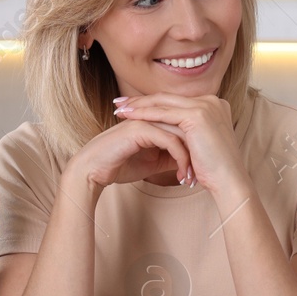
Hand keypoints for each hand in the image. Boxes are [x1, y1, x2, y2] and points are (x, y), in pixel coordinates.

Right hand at [70, 118, 192, 190]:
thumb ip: (172, 156)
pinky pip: (170, 141)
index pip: (185, 128)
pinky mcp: (141, 129)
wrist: (93, 170)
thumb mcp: (154, 162)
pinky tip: (182, 175)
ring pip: (181, 134)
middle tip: (203, 176)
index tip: (203, 171)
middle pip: (187, 128)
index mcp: (155, 120)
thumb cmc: (120, 165)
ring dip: (190, 158)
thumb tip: (194, 161)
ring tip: (192, 179)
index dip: (196, 149)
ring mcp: (146, 120)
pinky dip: (180, 159)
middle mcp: (152, 116)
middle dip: (197, 153)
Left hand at [112, 93, 247, 194]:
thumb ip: (188, 133)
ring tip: (119, 109)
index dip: (153, 103)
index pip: (176, 101)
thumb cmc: (215, 170)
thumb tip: (168, 133)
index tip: (133, 107)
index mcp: (213, 106)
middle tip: (119, 103)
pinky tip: (129, 116)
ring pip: (163, 103)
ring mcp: (205, 106)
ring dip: (138, 105)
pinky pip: (163, 113)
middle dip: (141, 100)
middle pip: (168, 98)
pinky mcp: (197, 115)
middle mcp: (211, 101)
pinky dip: (144, 113)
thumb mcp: (200, 144)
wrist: (229, 181)